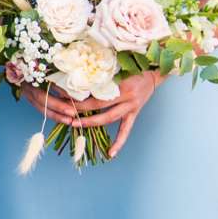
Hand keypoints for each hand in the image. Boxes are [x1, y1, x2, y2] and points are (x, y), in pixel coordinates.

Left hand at [23, 70, 160, 152]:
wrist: (154, 71)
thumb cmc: (134, 64)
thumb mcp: (117, 64)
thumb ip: (101, 71)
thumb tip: (77, 72)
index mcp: (121, 83)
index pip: (96, 91)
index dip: (79, 94)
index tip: (62, 94)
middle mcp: (127, 96)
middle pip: (99, 106)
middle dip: (80, 110)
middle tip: (64, 112)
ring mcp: (132, 106)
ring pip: (109, 118)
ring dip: (91, 123)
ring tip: (75, 126)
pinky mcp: (134, 112)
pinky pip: (126, 130)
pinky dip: (119, 142)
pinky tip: (110, 154)